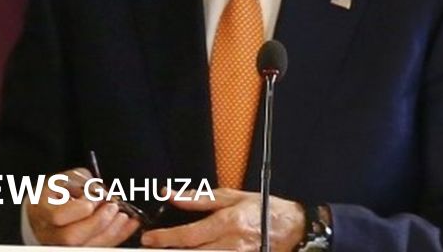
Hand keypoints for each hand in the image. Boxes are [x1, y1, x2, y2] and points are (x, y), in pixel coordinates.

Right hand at [26, 167, 140, 246]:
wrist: (49, 205)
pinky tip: (130, 223)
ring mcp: (61, 245)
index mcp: (41, 208)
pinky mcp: (79, 247)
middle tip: (113, 207)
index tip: (95, 197)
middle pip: (72, 237)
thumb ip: (85, 185)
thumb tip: (103, 196)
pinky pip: (99, 247)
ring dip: (111, 231)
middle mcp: (48, 232)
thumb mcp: (69, 178)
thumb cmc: (59, 189)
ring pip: (87, 246)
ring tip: (124, 215)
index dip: (80, 208)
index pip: (58, 216)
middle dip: (98, 222)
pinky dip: (118, 235)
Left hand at [140, 188, 304, 250]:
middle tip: (150, 249)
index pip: (188, 235)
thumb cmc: (264, 209)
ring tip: (167, 251)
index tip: (149, 238)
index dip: (165, 238)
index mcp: (227, 222)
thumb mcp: (232, 196)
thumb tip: (173, 196)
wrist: (293, 227)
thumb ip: (200, 199)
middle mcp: (230, 244)